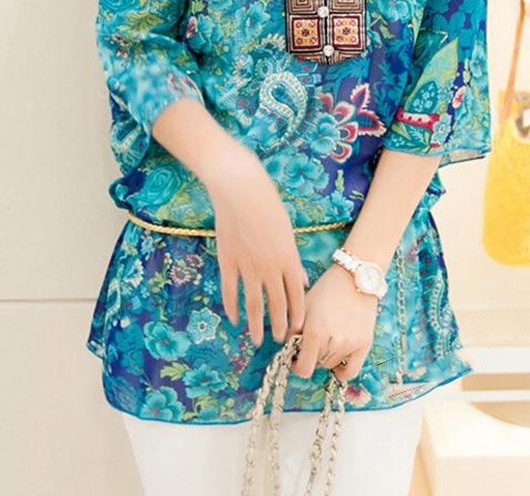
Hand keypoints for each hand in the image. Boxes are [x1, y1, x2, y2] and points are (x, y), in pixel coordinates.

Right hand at [203, 144, 307, 347]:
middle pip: (277, 304)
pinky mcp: (228, 261)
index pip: (297, 295)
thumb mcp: (287, 232)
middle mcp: (270, 266)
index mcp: (288, 258)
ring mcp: (247, 266)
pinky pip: (231, 291)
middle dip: (280, 326)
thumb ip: (293, 259)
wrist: (240, 189)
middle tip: (280, 340)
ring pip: (254, 305)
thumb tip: (301, 279)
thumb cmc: (267, 205)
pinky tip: (235, 319)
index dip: (297, 315)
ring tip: (257, 340)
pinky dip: (232, 308)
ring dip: (257, 325)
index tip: (298, 330)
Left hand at [290, 262, 378, 381]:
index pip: (303, 368)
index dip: (296, 365)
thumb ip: (293, 329)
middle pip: (316, 365)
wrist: (354, 277)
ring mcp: (351, 345)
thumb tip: (287, 347)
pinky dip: (342, 371)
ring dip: (325, 357)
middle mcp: (333, 342)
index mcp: (315, 332)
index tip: (295, 358)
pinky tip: (337, 363)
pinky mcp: (365, 345)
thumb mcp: (304, 305)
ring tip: (325, 340)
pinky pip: (351, 371)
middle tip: (311, 342)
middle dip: (310, 355)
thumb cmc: (327, 288)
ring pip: (331, 365)